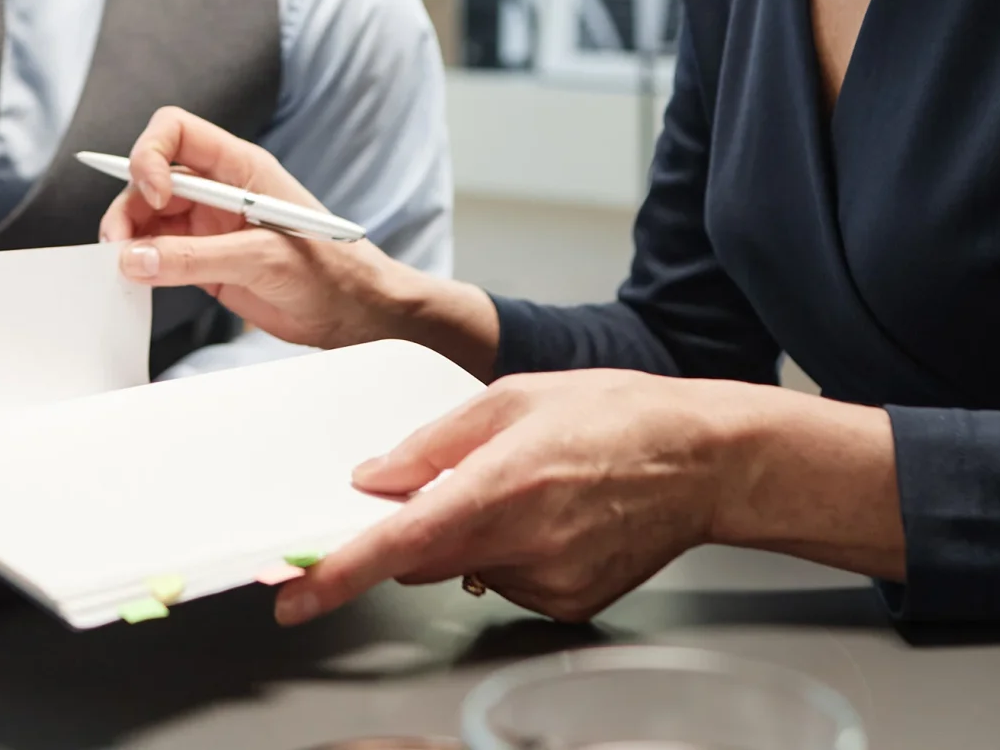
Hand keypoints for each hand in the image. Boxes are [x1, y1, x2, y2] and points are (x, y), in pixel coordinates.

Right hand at [98, 107, 498, 374]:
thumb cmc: (329, 273)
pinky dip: (138, 264)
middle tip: (118, 247)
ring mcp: (207, 225)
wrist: (354, 314)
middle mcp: (218, 189)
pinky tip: (134, 282)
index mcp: (240, 167)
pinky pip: (156, 252)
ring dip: (127, 237)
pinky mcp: (202, 260)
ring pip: (147, 216)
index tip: (153, 195)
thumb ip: (194, 259)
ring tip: (122, 269)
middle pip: (150, 176)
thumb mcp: (262, 260)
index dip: (151, 154)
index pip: (177, 132)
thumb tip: (132, 259)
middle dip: (129, 205)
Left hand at [271, 371, 904, 625]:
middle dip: (413, 529)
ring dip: (469, 534)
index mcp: (501, 487)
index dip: (339, 574)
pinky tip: (550, 514)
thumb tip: (375, 476)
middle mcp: (523, 544)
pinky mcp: (570, 602)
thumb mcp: (512, 397)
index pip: (399, 544)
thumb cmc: (618, 416)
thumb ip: (433, 442)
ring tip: (528, 485)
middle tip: (453, 483)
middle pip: (425, 558)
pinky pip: (508, 582)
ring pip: (468, 569)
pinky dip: (508, 551)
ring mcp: (549, 582)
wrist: (703, 459)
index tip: (295, 595)